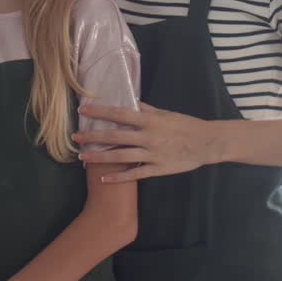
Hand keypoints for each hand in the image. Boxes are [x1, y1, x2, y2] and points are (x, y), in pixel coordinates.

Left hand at [74, 102, 222, 181]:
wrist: (207, 143)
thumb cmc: (185, 126)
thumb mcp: (166, 114)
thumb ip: (146, 109)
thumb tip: (130, 101)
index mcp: (150, 120)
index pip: (119, 114)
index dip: (99, 112)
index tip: (83, 110)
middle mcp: (148, 136)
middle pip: (115, 136)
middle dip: (93, 136)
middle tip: (75, 137)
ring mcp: (153, 154)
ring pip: (121, 156)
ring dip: (100, 157)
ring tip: (82, 157)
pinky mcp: (158, 169)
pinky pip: (135, 174)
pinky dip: (118, 178)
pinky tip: (103, 179)